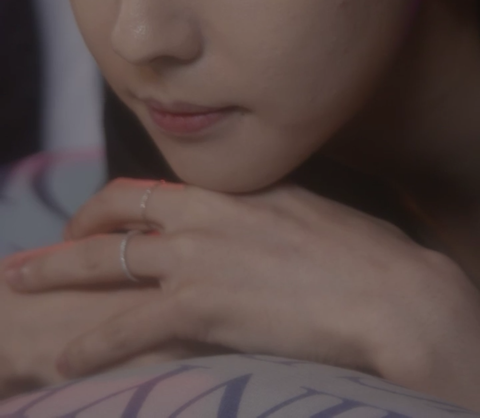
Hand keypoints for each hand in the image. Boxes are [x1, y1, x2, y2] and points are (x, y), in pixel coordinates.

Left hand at [3, 178, 461, 396]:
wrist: (385, 291)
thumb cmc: (358, 254)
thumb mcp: (301, 210)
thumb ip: (258, 208)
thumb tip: (246, 213)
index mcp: (227, 192)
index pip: (149, 189)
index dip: (110, 207)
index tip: (90, 223)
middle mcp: (202, 217)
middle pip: (113, 214)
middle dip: (66, 234)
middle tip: (33, 254)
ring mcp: (198, 259)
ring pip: (105, 260)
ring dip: (55, 273)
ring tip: (18, 284)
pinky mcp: (201, 305)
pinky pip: (127, 325)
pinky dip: (91, 343)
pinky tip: (67, 360)